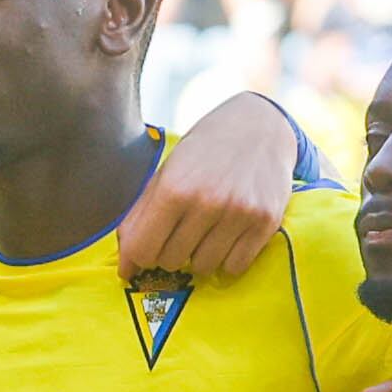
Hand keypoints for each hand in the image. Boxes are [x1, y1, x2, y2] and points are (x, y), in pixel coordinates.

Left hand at [115, 93, 296, 281]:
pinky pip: (234, 267)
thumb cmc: (206, 150)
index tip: (147, 248)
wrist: (260, 124)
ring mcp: (239, 214)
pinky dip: (227, 259)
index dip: (140, 255)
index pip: (143, 250)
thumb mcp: (166, 173)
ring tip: (207, 229)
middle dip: (170, 251)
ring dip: (200, 255)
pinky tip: (228, 235)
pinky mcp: (265, 222)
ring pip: (203, 267)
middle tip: (181, 230)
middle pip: (171, 261)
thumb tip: (126, 267)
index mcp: (174, 188)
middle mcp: (207, 202)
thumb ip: (140, 218)